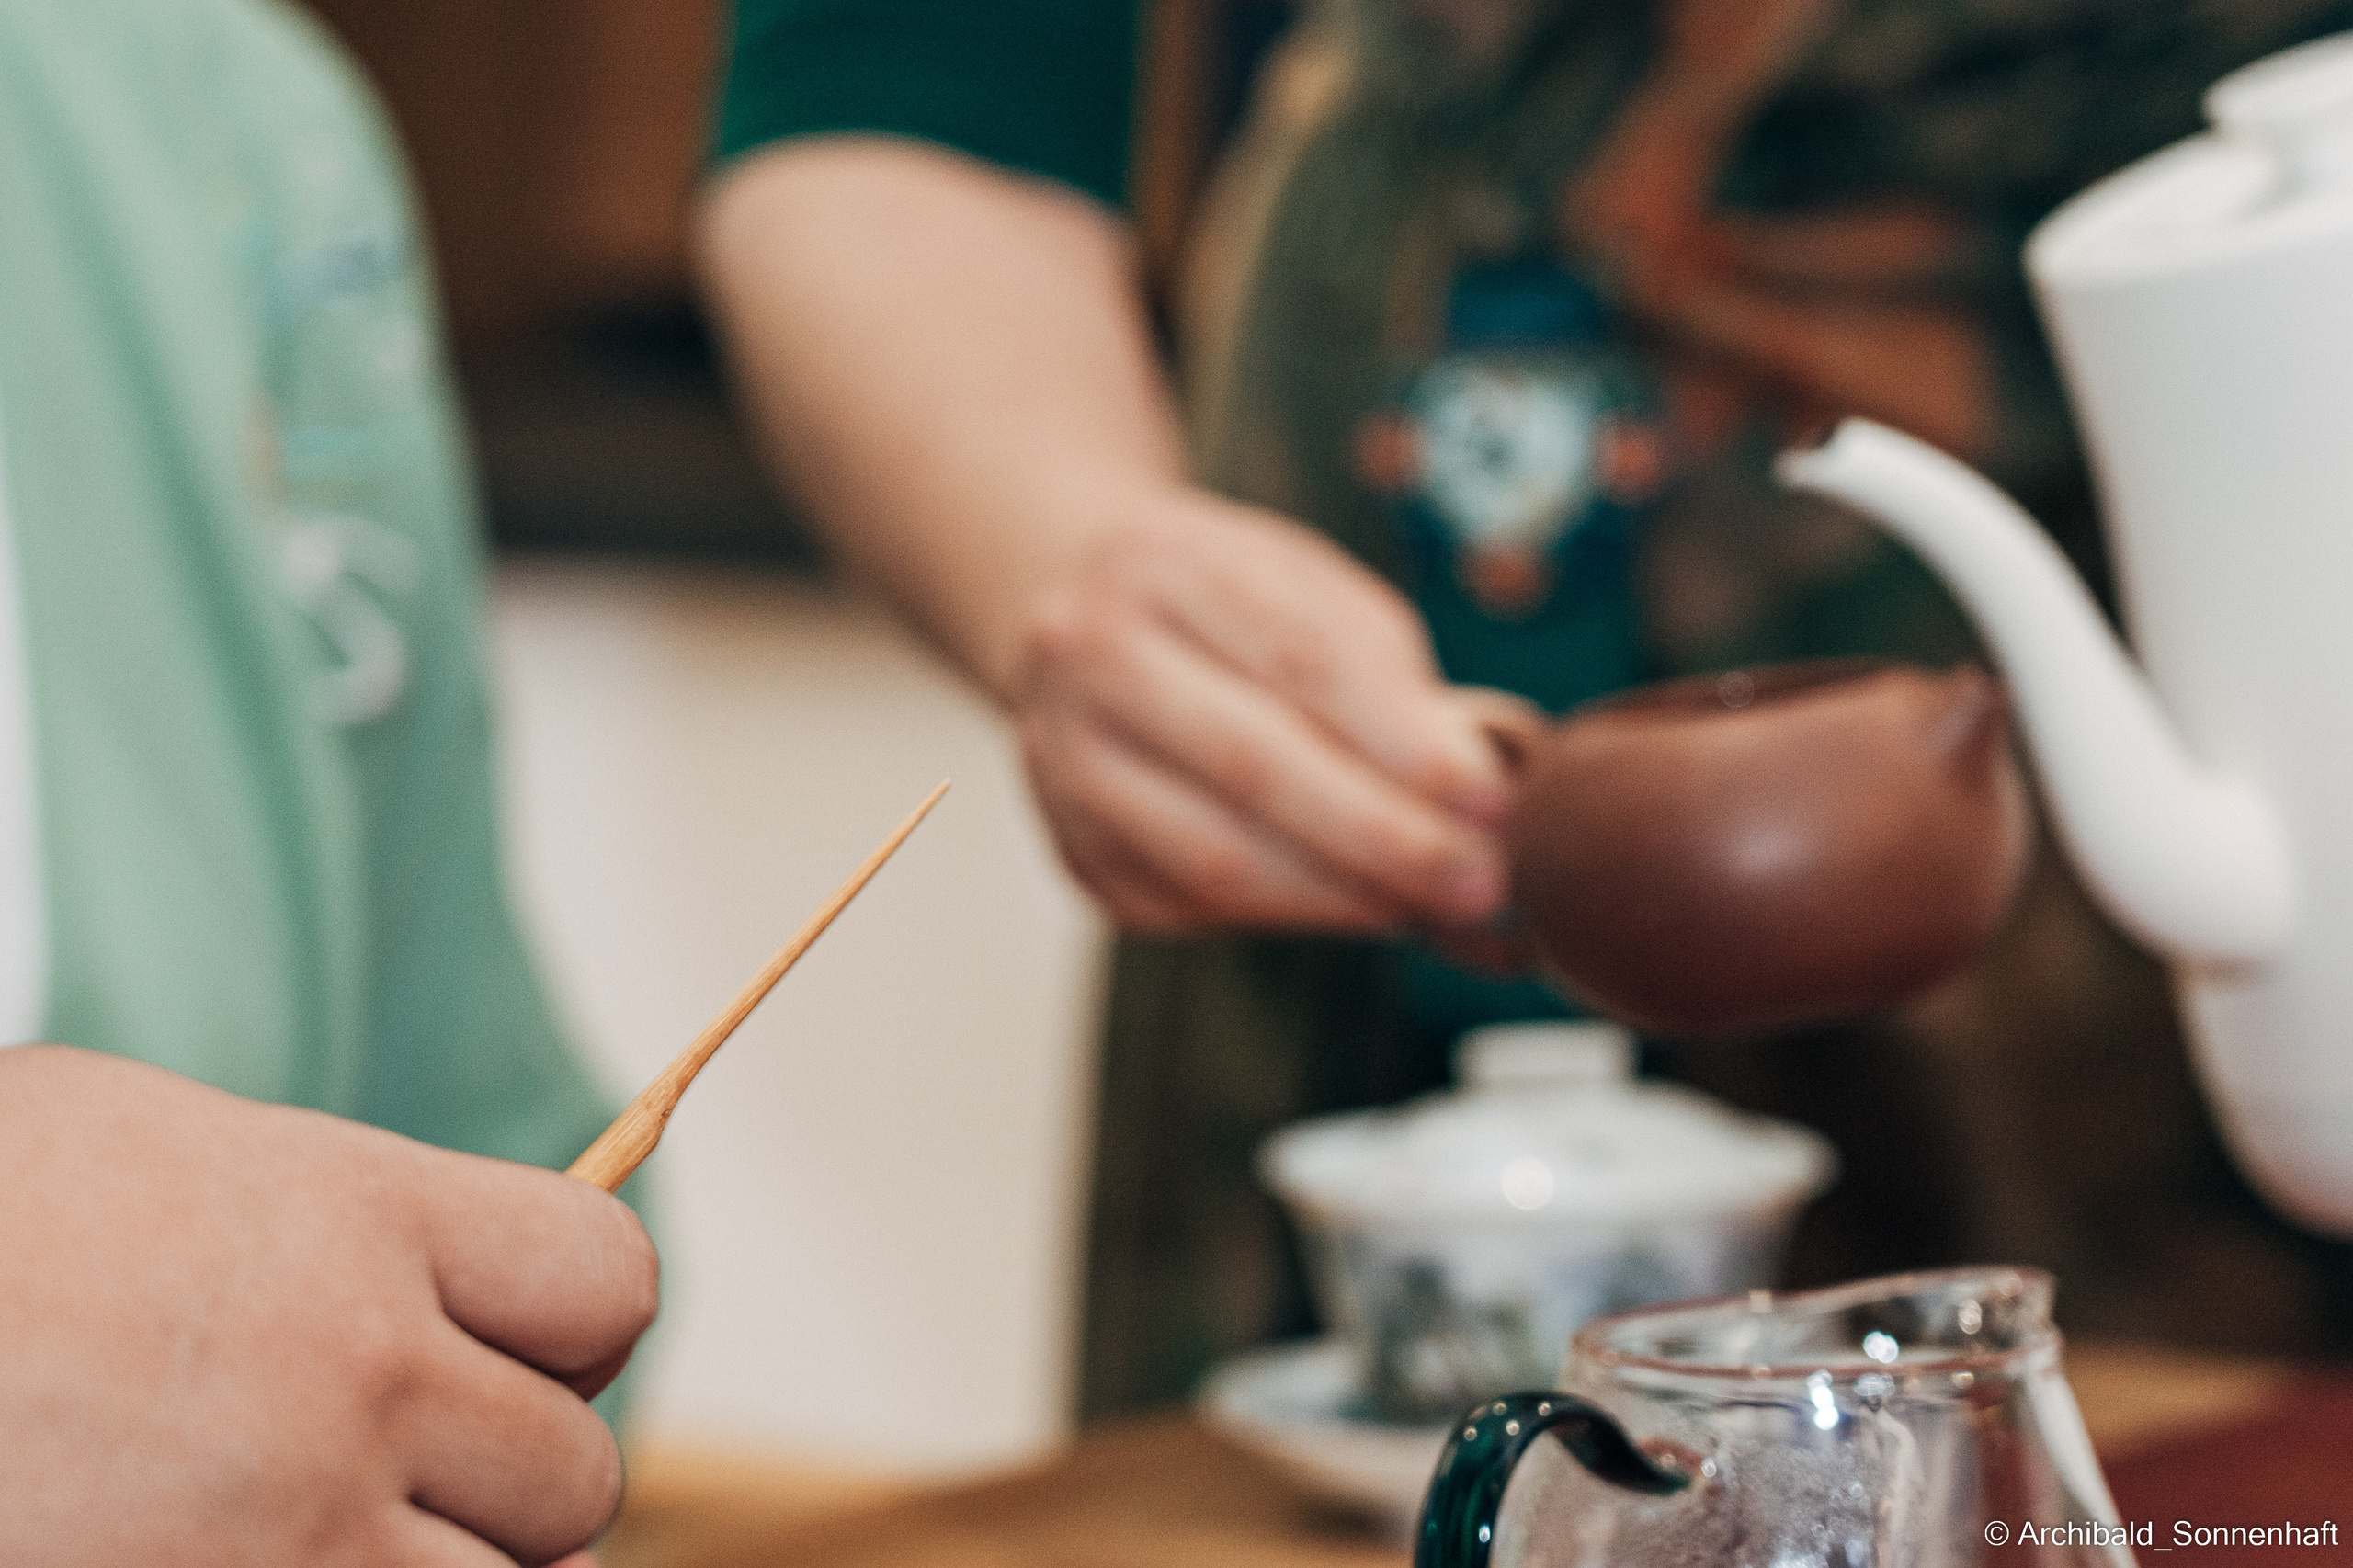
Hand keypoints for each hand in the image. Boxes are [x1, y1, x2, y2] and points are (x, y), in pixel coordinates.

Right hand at [0, 1045, 657, 1566]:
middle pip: (578, 1477)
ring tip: (327, 1526)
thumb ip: (342, 1211)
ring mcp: (287, 1536)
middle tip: (410, 1463)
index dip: (580, 1326)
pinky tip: (259, 1562)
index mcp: (357, 1218)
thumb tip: (453, 1278)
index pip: (610, 1284)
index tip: (521, 1343)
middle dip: (514, 1482)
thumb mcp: (159, 1143)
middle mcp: (355, 1380)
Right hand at [1008, 487, 1531, 935]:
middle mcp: (1088, 656)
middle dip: (1382, 835)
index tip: (1490, 797)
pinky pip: (1187, 903)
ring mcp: (1061, 757)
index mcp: (1163, 563)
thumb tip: (1468, 782)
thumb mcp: (1305, 584)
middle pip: (1250, 764)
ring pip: (1211, 855)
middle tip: (1476, 880)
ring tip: (1429, 905)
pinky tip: (1352, 905)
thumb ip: (1383, 669)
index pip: (1297, 660)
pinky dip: (1284, 915)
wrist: (1074, 613)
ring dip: (1338, 895)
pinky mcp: (1070, 846)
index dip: (1401, 740)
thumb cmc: (1225, 600)